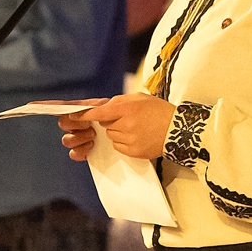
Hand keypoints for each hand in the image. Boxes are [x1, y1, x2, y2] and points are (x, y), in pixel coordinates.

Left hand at [60, 92, 175, 160]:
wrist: (178, 130)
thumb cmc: (158, 110)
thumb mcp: (140, 98)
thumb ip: (119, 101)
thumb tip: (102, 107)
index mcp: (128, 108)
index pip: (99, 112)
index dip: (84, 115)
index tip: (73, 116)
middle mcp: (127, 125)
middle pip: (105, 125)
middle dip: (111, 121)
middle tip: (127, 119)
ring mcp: (130, 140)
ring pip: (111, 136)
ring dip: (118, 132)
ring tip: (136, 128)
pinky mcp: (133, 152)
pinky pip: (118, 147)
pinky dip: (123, 143)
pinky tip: (138, 137)